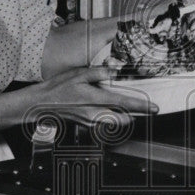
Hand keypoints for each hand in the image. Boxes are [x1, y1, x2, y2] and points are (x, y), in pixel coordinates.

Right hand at [22, 65, 157, 129]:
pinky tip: (112, 110)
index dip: (141, 107)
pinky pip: (105, 123)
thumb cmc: (57, 88)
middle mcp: (95, 114)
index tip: (155, 108)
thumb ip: (98, 72)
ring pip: (115, 123)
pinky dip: (113, 118)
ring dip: (126, 117)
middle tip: (147, 108)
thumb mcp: (78, 74)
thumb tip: (114, 70)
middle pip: (124, 119)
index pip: (124, 104)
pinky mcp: (86, 124)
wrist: (40, 105)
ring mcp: (90, 121)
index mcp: (95, 99)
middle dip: (137, 114)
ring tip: (133, 109)